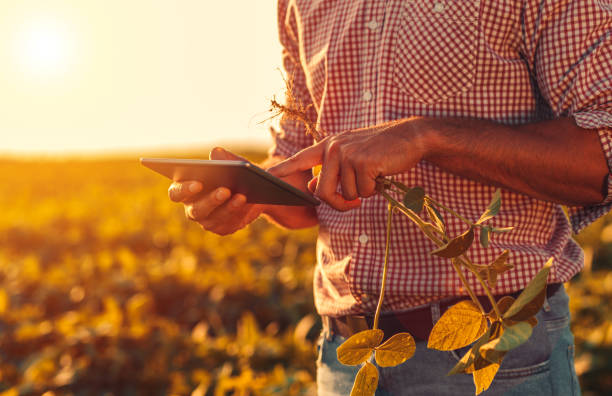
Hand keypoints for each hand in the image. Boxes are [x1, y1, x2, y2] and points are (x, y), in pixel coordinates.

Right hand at [168, 147, 263, 234]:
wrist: (254, 191)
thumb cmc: (235, 173)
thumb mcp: (234, 163)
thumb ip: (225, 158)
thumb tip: (216, 152)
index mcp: (186, 188)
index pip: (177, 193)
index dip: (185, 189)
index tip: (198, 183)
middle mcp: (192, 207)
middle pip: (195, 209)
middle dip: (210, 200)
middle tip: (225, 190)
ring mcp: (206, 220)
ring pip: (212, 219)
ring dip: (227, 208)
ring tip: (241, 196)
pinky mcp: (221, 228)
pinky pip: (226, 224)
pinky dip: (236, 212)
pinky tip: (244, 201)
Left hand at [269, 118, 428, 210]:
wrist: (410, 136)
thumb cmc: (382, 149)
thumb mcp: (352, 157)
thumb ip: (333, 172)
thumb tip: (316, 190)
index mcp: (328, 145)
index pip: (299, 160)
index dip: (281, 171)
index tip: (263, 179)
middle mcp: (333, 148)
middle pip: (324, 192)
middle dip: (340, 204)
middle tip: (354, 204)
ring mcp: (347, 154)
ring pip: (346, 194)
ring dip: (363, 193)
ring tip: (374, 175)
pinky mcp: (363, 162)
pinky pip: (363, 192)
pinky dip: (374, 190)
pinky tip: (382, 173)